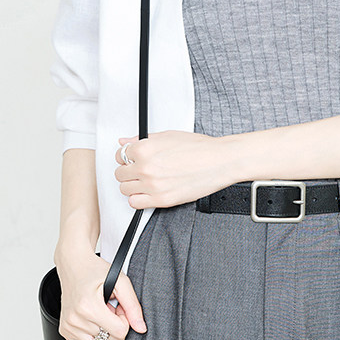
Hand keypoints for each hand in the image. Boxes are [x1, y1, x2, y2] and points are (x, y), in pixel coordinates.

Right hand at [55, 244, 146, 339]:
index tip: (118, 309)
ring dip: (105, 334)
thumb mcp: (121, 282)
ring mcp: (68, 327)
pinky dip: (95, 339)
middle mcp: (75, 319)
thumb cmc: (94, 271)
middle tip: (109, 310)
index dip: (124, 321)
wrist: (74, 265)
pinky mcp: (65, 331)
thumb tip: (140, 328)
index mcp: (88, 307)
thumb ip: (133, 306)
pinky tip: (93, 322)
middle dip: (115, 328)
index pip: (119, 332)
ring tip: (101, 316)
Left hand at [113, 130, 238, 208]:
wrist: (219, 161)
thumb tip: (124, 142)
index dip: (126, 157)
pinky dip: (138, 199)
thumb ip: (141, 139)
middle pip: (120, 174)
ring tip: (145, 181)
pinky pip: (135, 203)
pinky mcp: (161, 200)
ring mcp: (153, 185)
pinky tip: (147, 192)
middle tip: (139, 170)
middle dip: (128, 171)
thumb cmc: (198, 148)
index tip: (132, 159)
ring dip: (132, 185)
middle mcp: (146, 168)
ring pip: (125, 189)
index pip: (120, 155)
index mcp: (145, 149)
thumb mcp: (167, 136)